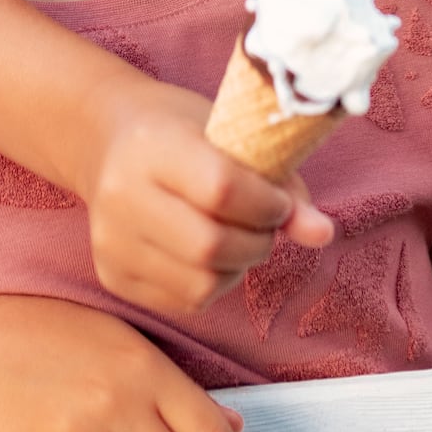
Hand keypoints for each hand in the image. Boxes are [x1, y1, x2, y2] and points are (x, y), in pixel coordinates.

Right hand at [84, 82, 332, 312]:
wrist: (107, 141)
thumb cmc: (178, 129)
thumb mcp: (228, 131)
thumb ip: (280, 180)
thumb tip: (324, 232)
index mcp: (152, 145)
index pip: (221, 189)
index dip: (266, 203)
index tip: (280, 201)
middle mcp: (122, 195)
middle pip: (210, 246)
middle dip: (257, 242)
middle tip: (266, 225)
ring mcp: (111, 242)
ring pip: (200, 284)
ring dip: (238, 267)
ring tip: (239, 237)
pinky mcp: (112, 276)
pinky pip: (184, 302)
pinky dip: (214, 284)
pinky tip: (211, 255)